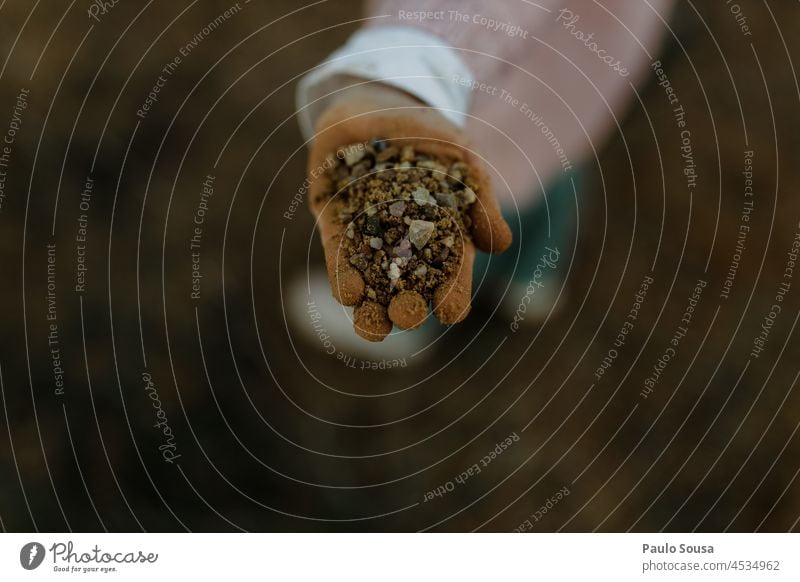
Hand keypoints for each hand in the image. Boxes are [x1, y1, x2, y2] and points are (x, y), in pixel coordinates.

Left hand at [306, 83, 511, 340]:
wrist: (370, 102)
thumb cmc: (423, 130)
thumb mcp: (458, 154)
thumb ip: (479, 195)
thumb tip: (500, 245)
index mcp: (443, 236)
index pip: (452, 276)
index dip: (454, 295)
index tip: (452, 310)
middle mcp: (406, 247)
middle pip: (410, 291)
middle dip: (410, 308)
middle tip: (408, 314)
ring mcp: (368, 241)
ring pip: (372, 287)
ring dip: (371, 311)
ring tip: (372, 327)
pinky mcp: (336, 231)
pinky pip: (339, 261)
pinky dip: (344, 278)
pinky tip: (348, 293)